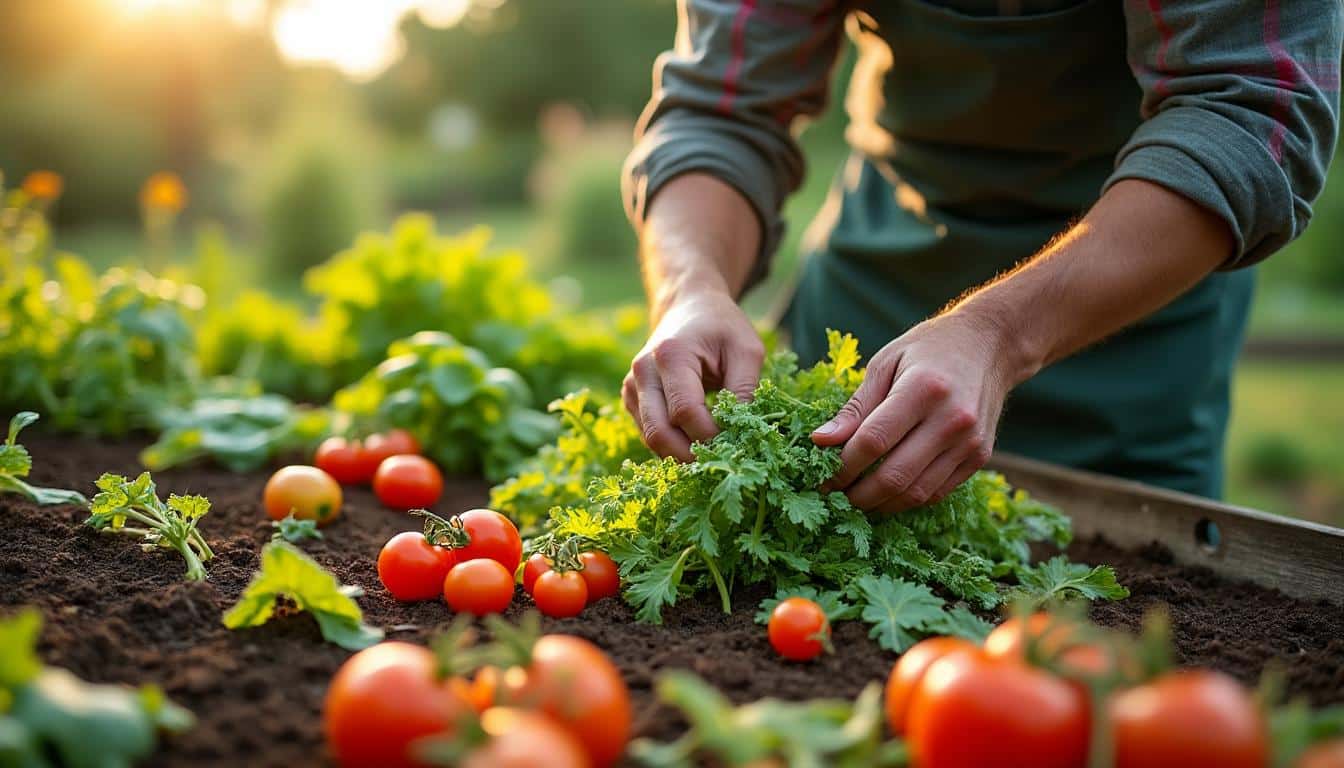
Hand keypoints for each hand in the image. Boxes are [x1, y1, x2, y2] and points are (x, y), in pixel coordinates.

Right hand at [623, 290, 763, 460]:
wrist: (689, 308)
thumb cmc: (722, 327)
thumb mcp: (747, 350)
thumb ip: (745, 390)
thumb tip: (741, 432)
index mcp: (670, 354)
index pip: (685, 412)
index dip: (711, 436)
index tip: (738, 441)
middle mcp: (642, 372)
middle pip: (660, 433)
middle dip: (692, 456)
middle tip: (724, 461)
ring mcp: (632, 387)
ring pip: (651, 439)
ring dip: (682, 455)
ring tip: (714, 454)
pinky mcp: (631, 399)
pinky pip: (650, 434)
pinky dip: (674, 446)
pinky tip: (698, 442)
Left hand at [811, 310, 1027, 513]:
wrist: (989, 346)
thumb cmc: (928, 349)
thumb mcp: (885, 364)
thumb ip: (855, 407)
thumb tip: (820, 441)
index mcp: (923, 389)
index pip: (873, 441)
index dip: (842, 465)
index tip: (821, 475)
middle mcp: (952, 419)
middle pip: (894, 475)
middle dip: (857, 494)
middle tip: (833, 495)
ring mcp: (970, 442)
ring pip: (916, 493)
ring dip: (880, 504)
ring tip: (856, 498)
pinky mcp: (979, 457)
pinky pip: (937, 492)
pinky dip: (907, 499)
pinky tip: (886, 493)